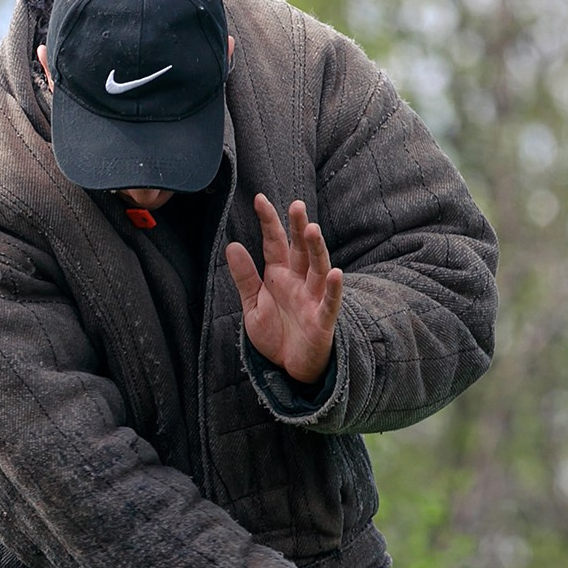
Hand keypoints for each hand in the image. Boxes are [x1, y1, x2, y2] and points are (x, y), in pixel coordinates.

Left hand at [227, 194, 342, 385]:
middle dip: (298, 227)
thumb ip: (244, 277)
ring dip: (316, 250)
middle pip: (300, 250)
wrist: (288, 368)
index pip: (275, 243)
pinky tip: (336, 273)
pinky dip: (334, 289)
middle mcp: (299, 282)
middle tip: (296, 205)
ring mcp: (313, 299)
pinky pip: (330, 302)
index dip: (268, 222)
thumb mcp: (252, 305)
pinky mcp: (323, 320)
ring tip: (312, 230)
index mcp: (279, 275)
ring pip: (319, 269)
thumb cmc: (275, 334)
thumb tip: (232, 246)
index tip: (259, 199)